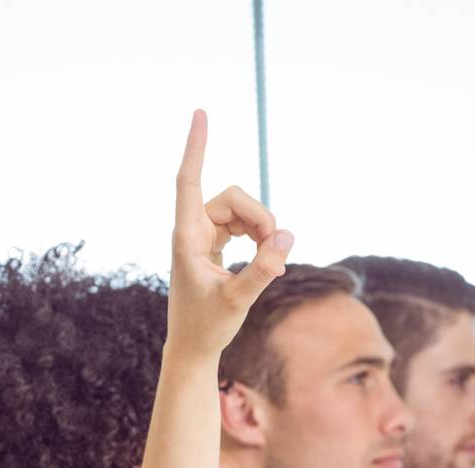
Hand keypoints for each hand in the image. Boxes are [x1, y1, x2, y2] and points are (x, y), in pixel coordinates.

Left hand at [167, 110, 293, 361]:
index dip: (197, 147)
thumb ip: (263, 269)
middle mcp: (192, 231)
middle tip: (277, 251)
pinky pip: (243, 224)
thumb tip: (287, 236)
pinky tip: (269, 260)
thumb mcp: (238, 300)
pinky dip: (260, 237)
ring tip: (273, 261)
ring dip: (262, 229)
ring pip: (242, 211)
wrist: (193, 348)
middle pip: (233, 198)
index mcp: (187, 238)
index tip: (200, 113)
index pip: (189, 181)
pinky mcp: (214, 244)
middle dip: (260, 218)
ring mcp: (203, 236)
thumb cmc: (207, 326)